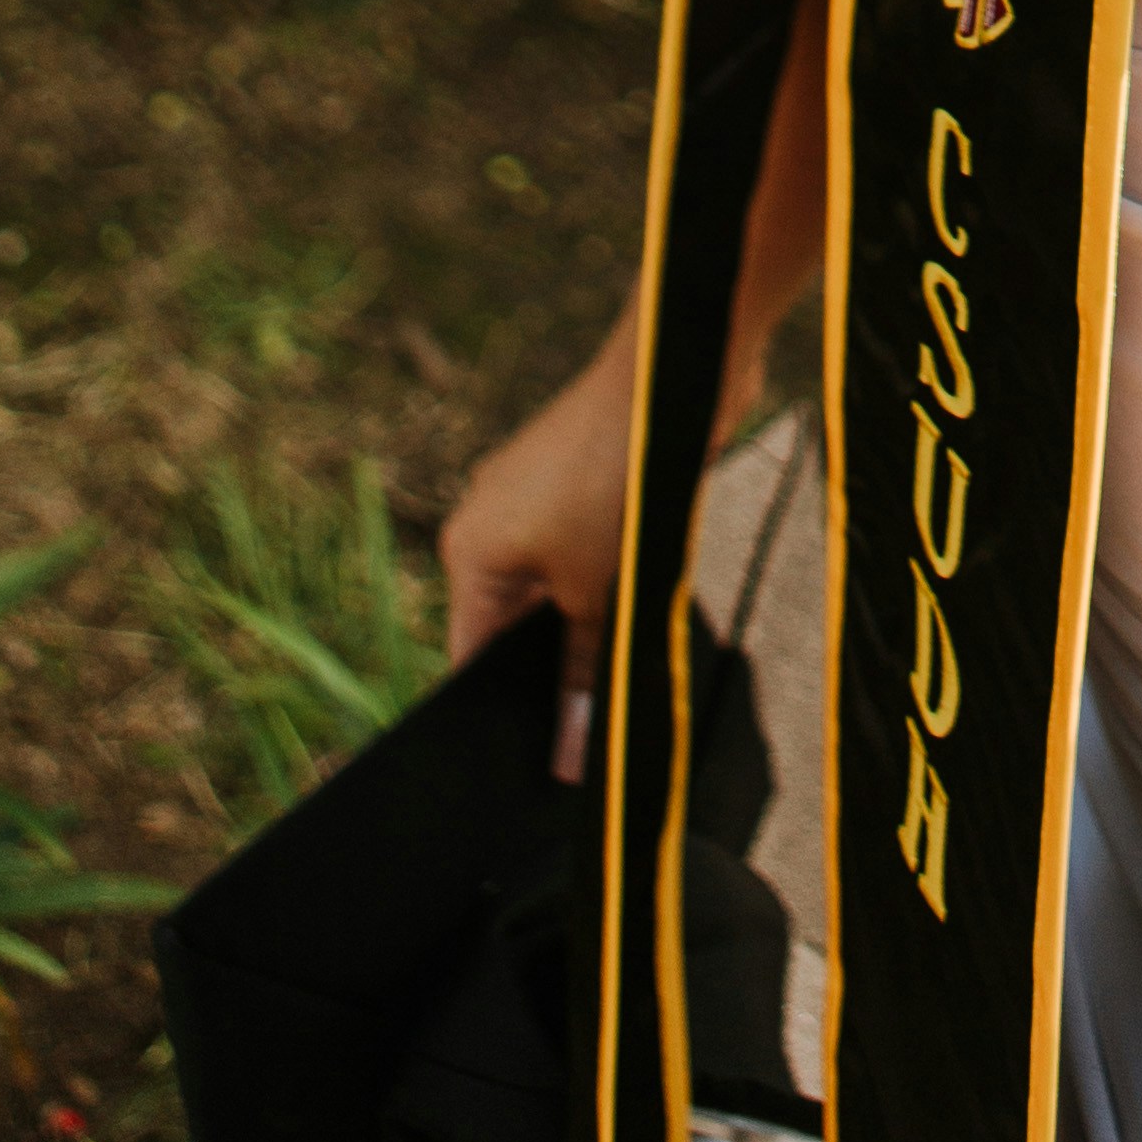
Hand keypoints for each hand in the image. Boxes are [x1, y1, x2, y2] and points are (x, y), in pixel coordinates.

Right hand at [442, 306, 636, 780]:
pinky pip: (576, 554)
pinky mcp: (576, 481)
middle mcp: (486, 522)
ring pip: (550, 591)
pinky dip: (599, 586)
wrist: (672, 376)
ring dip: (581, 627)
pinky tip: (635, 613)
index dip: (503, 714)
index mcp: (469, 551)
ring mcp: (530, 497)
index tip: (536, 765)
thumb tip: (570, 757)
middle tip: (586, 734)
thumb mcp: (596, 591)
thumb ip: (582, 673)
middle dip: (548, 672)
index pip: (470, 658)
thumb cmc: (616, 479)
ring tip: (616, 673)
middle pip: (510, 626)